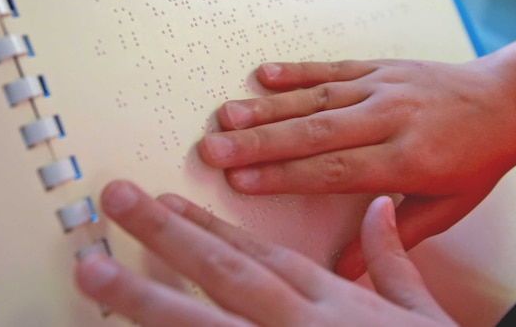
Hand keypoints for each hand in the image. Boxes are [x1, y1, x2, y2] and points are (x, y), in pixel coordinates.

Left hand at [75, 181, 458, 326]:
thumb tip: (380, 209)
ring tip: (94, 271)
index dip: (208, 224)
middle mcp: (299, 326)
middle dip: (165, 234)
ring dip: (145, 296)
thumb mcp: (421, 313)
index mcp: (332, 303)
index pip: (258, 253)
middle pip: (222, 272)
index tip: (167, 202)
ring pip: (202, 324)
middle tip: (116, 201)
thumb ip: (395, 258)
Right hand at [198, 59, 515, 277]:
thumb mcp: (447, 207)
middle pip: (315, 131)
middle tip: (211, 149)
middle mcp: (392, 117)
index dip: (286, 175)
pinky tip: (263, 74)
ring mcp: (385, 86)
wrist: (508, 99)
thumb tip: (343, 273)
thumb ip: (396, 238)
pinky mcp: (381, 65)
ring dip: (267, 106)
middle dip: (259, 142)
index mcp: (410, 158)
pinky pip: (334, 68)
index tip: (241, 182)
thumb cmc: (477, 160)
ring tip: (225, 115)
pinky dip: (297, 70)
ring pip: (318, 98)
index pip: (336, 169)